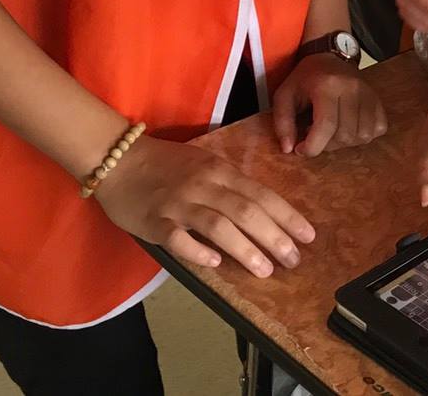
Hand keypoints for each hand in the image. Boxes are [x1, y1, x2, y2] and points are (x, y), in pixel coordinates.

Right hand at [95, 135, 314, 276]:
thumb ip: (230, 187)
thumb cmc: (166, 165)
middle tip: (293, 260)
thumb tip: (263, 216)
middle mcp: (204, 185)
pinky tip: (214, 263)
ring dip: (245, 248)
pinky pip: (178, 237)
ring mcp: (179, 203)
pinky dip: (197, 250)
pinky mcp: (155, 221)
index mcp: (220, 171)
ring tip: (265, 269)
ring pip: (218, 225)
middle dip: (274, 236)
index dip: (287, 216)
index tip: (308, 236)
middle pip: (246, 211)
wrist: (118, 158)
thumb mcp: (204, 166)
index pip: (262, 194)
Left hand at [270, 53, 387, 156]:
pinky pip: (378, 128)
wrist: (328, 57)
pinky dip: (363, 135)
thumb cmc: (305, 79)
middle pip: (345, 135)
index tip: (301, 150)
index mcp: (327, 86)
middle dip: (327, 145)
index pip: (326, 126)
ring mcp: (369, 93)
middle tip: (315, 135)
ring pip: (363, 136)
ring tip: (331, 131)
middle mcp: (352, 88)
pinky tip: (348, 127)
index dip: (313, 146)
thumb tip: (288, 149)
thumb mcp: (283, 95)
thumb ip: (282, 123)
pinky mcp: (378, 99)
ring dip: (345, 142)